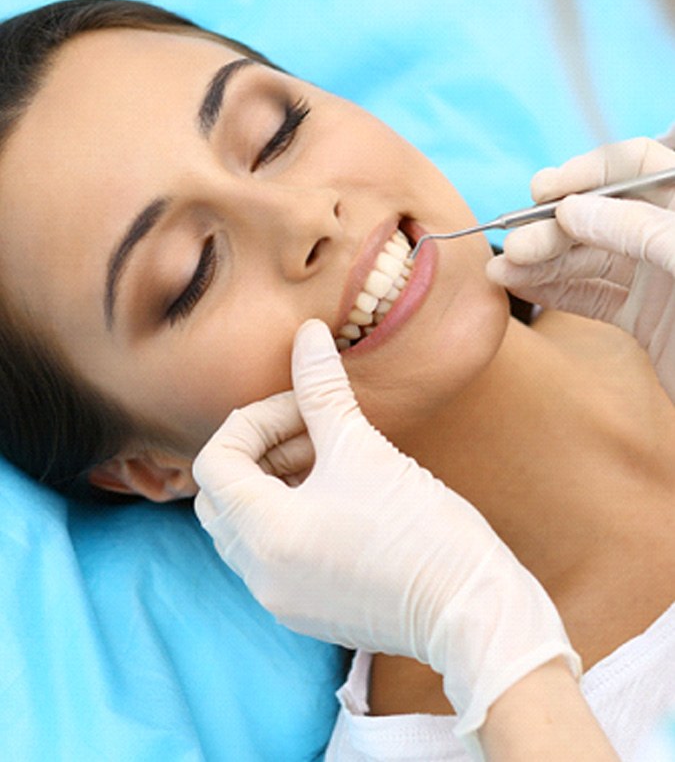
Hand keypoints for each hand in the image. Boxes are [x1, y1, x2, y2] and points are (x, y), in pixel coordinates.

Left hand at [193, 319, 579, 740]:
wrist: (472, 609)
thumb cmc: (422, 529)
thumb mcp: (363, 449)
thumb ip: (323, 388)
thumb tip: (308, 333)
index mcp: (264, 534)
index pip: (215, 462)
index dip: (254, 421)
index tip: (303, 408)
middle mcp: (260, 573)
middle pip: (221, 495)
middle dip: (259, 451)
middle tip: (310, 430)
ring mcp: (280, 597)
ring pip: (245, 525)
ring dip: (274, 482)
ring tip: (328, 458)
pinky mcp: (305, 608)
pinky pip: (270, 553)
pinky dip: (287, 516)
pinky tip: (336, 497)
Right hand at [486, 138, 674, 400]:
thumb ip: (641, 229)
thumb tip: (572, 209)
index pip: (637, 168)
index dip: (587, 174)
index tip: (543, 190)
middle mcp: (673, 237)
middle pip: (602, 217)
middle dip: (554, 229)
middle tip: (514, 248)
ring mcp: (659, 278)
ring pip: (590, 260)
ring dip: (544, 264)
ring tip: (503, 272)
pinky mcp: (644, 317)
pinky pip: (592, 297)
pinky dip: (556, 293)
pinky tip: (522, 288)